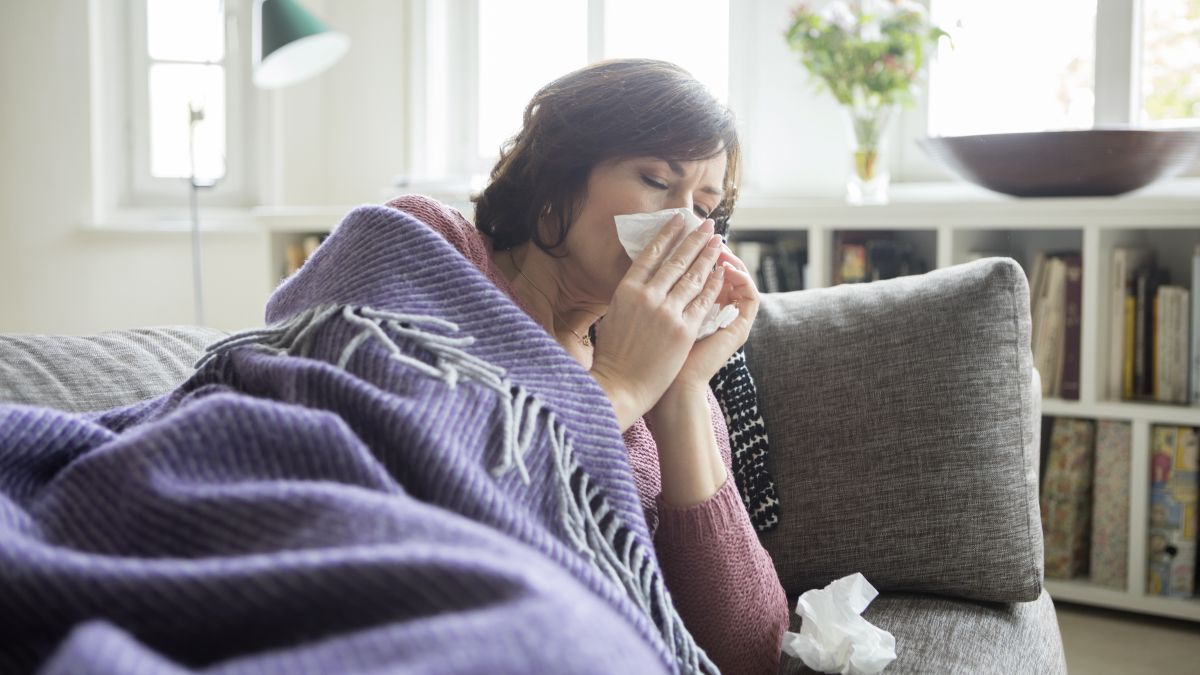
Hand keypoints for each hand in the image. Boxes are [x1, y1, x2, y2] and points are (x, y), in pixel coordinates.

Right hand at [589, 214, 726, 429]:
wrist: (620, 386)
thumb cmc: (612, 356)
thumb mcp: (612, 316)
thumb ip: (629, 297)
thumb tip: (640, 281)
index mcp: (626, 290)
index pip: (650, 254)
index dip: (667, 235)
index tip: (678, 221)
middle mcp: (647, 296)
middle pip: (676, 260)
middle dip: (695, 239)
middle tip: (708, 225)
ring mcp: (667, 312)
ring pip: (693, 277)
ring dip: (708, 256)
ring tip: (718, 241)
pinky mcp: (684, 330)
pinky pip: (703, 301)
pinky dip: (714, 284)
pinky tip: (721, 272)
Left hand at [664, 245, 759, 395]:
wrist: (670, 390)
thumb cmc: (652, 360)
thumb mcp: (654, 317)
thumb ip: (659, 294)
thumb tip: (650, 263)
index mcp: (697, 310)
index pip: (702, 272)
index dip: (694, 251)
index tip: (682, 232)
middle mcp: (717, 313)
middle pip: (721, 271)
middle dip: (711, 248)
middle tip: (704, 229)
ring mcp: (731, 321)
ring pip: (739, 280)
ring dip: (729, 258)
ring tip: (717, 243)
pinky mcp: (740, 330)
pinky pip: (750, 296)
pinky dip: (742, 278)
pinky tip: (728, 265)